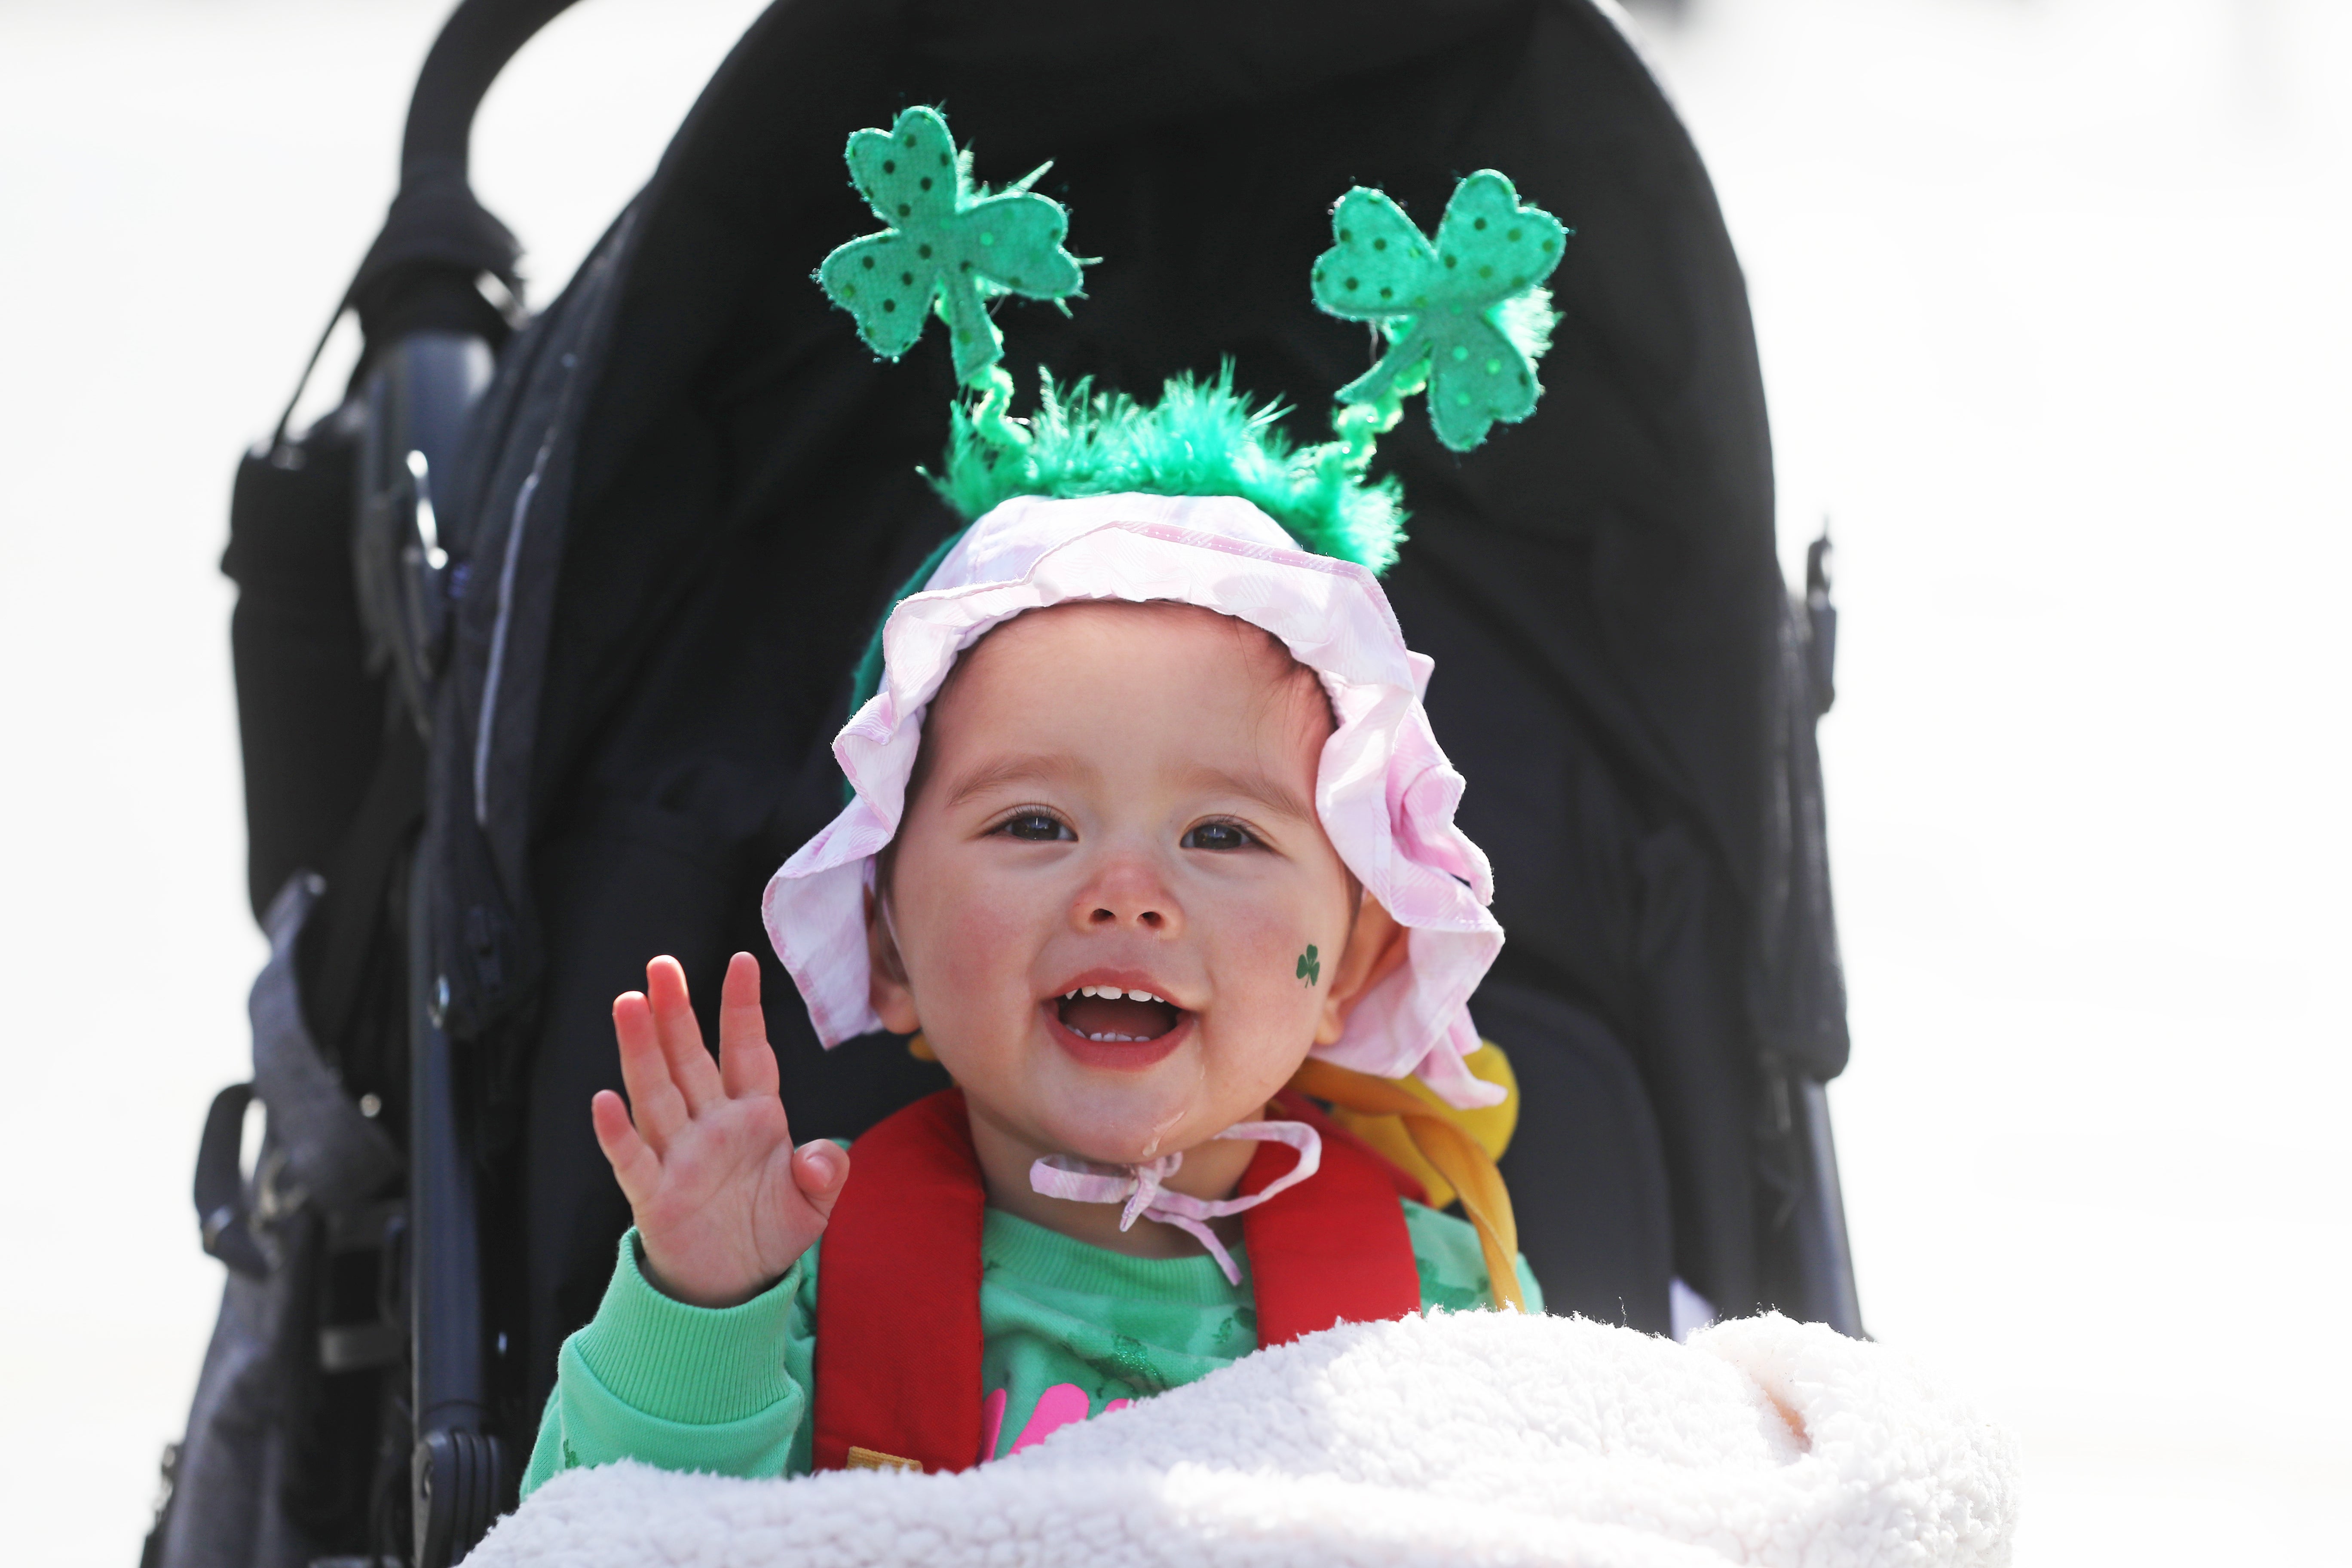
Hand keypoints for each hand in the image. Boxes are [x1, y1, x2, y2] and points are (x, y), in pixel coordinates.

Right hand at [591, 953, 847, 1307]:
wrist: (736, 1285)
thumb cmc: (770, 1231)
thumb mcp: (813, 1204)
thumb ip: (824, 1174)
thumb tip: (822, 1157)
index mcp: (753, 1116)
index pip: (746, 1051)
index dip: (742, 1009)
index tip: (742, 961)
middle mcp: (710, 1125)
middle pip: (689, 1059)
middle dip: (677, 1012)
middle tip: (662, 965)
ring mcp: (678, 1156)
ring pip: (656, 1093)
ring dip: (642, 1051)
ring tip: (629, 1004)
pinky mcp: (654, 1195)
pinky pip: (633, 1158)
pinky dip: (617, 1132)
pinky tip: (605, 1100)